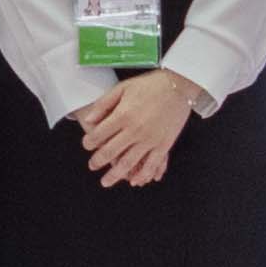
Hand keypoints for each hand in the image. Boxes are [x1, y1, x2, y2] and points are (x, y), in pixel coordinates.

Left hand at [76, 66, 206, 187]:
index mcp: (123, 115)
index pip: (99, 135)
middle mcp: (135, 131)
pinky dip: (142, 175)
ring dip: (115, 175)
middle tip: (92, 166)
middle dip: (98, 161)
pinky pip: (151, 165)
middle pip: (111, 152)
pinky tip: (134, 181)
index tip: (87, 146)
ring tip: (106, 181)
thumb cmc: (149, 85)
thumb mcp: (122, 88)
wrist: (178, 86)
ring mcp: (150, 140)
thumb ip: (104, 104)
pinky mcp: (164, 145)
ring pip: (129, 163)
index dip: (90, 142)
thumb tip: (89, 121)